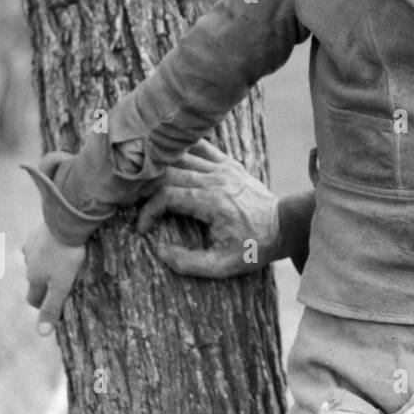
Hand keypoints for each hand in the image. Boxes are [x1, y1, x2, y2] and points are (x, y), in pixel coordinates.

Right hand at [23, 221, 85, 334]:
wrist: (65, 222)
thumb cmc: (66, 255)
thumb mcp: (62, 285)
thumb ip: (51, 307)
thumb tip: (41, 333)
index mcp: (34, 279)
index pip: (33, 299)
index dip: (42, 306)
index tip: (54, 308)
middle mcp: (29, 264)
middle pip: (34, 280)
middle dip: (44, 286)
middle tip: (60, 286)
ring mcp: (31, 247)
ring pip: (35, 261)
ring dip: (44, 265)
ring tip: (60, 264)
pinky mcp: (37, 232)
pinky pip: (39, 243)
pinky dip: (45, 247)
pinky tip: (56, 243)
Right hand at [136, 139, 282, 277]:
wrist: (284, 226)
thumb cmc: (254, 247)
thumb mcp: (222, 267)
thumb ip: (187, 263)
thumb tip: (160, 249)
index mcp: (212, 202)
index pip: (166, 196)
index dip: (148, 212)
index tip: (143, 228)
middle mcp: (216, 179)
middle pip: (168, 172)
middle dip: (144, 186)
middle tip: (130, 201)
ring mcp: (224, 168)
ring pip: (180, 155)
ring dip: (158, 166)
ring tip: (141, 181)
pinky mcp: (230, 164)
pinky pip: (200, 147)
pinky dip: (181, 149)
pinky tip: (167, 159)